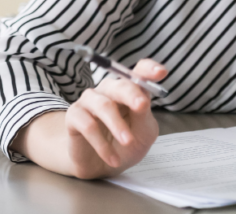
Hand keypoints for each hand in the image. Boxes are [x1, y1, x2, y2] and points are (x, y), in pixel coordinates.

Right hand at [11, 58, 167, 178]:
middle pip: (119, 84)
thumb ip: (143, 115)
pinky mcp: (74, 116)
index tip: (161, 73)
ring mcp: (90, 101)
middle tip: (141, 106)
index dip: (149, 69)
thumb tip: (142, 100)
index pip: (139, 72)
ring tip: (128, 142)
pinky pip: (88, 126)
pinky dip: (102, 145)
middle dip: (131, 93)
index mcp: (131, 90)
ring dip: (117, 124)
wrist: (101, 167)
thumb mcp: (143, 133)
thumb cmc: (126, 145)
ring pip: (103, 105)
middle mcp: (109, 90)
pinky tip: (113, 159)